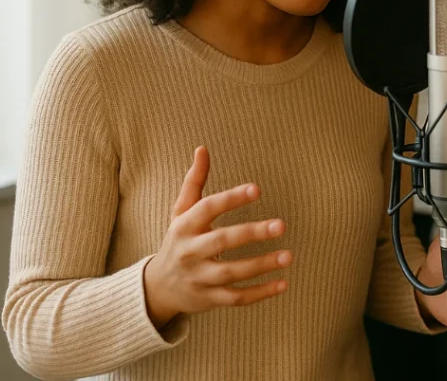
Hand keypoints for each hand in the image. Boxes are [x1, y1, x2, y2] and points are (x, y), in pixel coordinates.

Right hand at [143, 146, 291, 328]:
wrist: (157, 287)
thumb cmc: (178, 240)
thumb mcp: (181, 211)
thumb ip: (194, 181)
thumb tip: (202, 148)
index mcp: (184, 226)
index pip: (207, 209)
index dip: (231, 198)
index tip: (257, 189)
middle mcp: (189, 252)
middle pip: (221, 241)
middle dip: (251, 233)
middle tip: (282, 225)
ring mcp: (198, 278)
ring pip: (231, 273)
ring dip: (261, 265)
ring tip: (289, 256)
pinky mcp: (208, 299)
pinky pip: (236, 298)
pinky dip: (259, 294)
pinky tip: (283, 283)